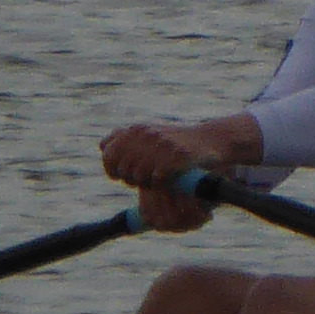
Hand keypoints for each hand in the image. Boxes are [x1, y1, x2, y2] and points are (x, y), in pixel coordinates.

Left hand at [100, 113, 259, 229]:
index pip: (108, 152)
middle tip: (145, 179)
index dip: (112, 167)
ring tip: (159, 179)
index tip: (122, 175)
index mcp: (136, 130)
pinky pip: (158, 179)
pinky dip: (163, 183)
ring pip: (138, 176)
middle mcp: (146, 134)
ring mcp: (161, 144)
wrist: (212, 140)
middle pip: (122, 168)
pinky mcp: (176, 156)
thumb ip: (127, 140)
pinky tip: (171, 179)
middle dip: (131, 179)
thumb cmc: (178, 143)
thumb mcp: (150, 136)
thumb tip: (102, 146)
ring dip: (148, 183)